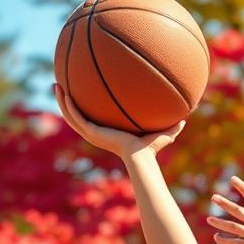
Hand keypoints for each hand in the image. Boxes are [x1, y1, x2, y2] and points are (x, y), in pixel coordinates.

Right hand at [54, 84, 184, 159]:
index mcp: (108, 132)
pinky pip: (76, 116)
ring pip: (70, 115)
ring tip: (55, 84)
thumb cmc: (152, 149)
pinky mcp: (92, 132)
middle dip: (67, 100)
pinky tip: (64, 92)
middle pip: (76, 115)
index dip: (85, 106)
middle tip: (61, 85)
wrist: (142, 159)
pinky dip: (69, 105)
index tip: (81, 92)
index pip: (92, 118)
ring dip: (61, 100)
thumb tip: (188, 117)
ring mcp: (92, 133)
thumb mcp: (162, 131)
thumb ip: (173, 124)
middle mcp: (97, 132)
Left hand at [207, 179, 243, 243]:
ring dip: (220, 223)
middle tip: (213, 197)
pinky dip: (225, 240)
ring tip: (209, 219)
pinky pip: (235, 242)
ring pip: (234, 226)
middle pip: (238, 210)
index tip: (232, 179)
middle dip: (225, 203)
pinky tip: (216, 237)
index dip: (242, 187)